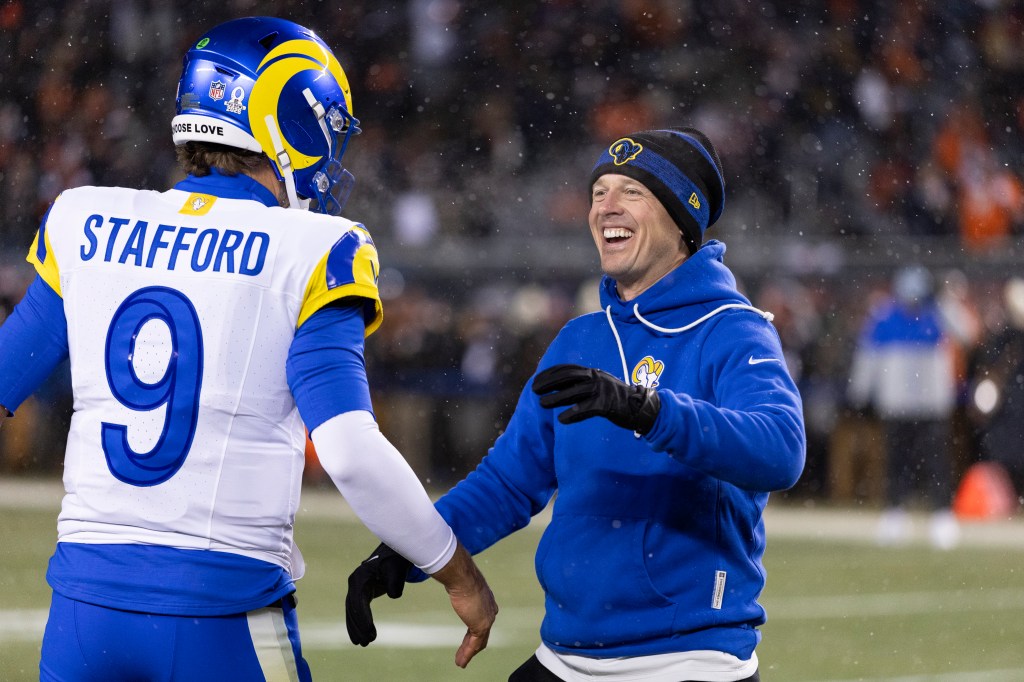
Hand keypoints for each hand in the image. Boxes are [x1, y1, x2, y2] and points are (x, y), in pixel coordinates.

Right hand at [345, 542, 411, 646]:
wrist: (394, 553)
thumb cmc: (396, 561)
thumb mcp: (397, 570)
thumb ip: (395, 583)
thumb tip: (393, 595)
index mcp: (360, 577)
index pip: (357, 601)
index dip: (362, 618)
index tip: (369, 632)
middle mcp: (354, 582)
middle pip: (352, 608)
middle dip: (358, 626)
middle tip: (366, 642)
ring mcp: (356, 587)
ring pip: (351, 611)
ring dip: (355, 628)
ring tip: (362, 644)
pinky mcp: (361, 592)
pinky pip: (356, 610)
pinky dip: (357, 622)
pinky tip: (360, 636)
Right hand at [430, 543, 497, 667]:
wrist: (462, 576)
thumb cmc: (458, 574)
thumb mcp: (458, 580)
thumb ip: (455, 581)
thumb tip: (444, 570)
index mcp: (485, 598)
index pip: (482, 617)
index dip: (476, 629)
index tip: (469, 637)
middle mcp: (489, 609)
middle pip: (482, 632)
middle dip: (474, 644)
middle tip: (466, 653)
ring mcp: (487, 618)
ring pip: (479, 642)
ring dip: (468, 652)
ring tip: (460, 662)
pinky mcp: (481, 625)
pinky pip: (474, 645)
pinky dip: (467, 654)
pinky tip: (461, 662)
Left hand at [532, 363, 660, 433]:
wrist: (641, 407)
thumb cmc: (616, 399)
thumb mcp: (598, 386)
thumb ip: (581, 386)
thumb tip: (557, 390)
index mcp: (593, 372)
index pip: (567, 369)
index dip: (550, 374)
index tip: (536, 380)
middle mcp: (596, 378)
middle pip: (568, 377)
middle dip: (549, 382)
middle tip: (534, 390)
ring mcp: (603, 390)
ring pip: (575, 392)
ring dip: (556, 398)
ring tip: (542, 403)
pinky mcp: (608, 405)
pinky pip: (587, 409)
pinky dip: (573, 413)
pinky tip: (562, 419)